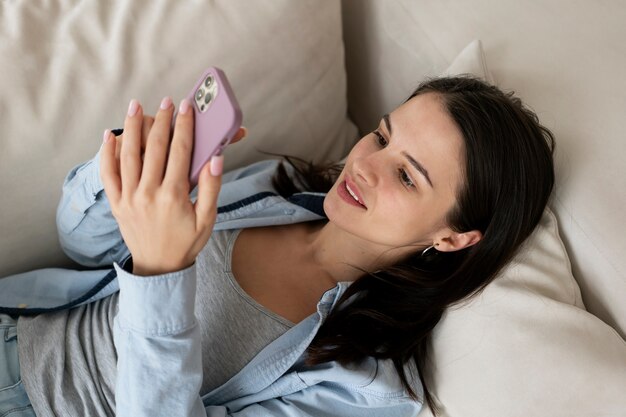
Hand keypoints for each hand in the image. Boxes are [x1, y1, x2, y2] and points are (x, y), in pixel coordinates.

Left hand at [100, 97, 245, 275]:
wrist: (158, 269)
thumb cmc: (186, 243)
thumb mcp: (207, 219)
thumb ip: (211, 188)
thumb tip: (215, 158)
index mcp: (173, 196)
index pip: (180, 151)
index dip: (184, 126)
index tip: (186, 107)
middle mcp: (149, 193)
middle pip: (154, 147)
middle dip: (162, 120)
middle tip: (167, 101)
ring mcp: (129, 198)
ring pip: (129, 155)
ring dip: (133, 127)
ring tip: (137, 105)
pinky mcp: (117, 203)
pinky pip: (108, 174)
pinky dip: (107, 153)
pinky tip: (110, 135)